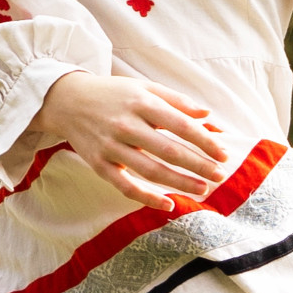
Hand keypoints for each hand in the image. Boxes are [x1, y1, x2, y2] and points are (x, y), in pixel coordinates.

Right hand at [29, 71, 226, 210]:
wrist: (67, 101)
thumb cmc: (113, 94)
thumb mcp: (144, 88)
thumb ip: (177, 101)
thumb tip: (208, 116)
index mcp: (141, 103)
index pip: (181, 125)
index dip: (205, 141)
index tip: (224, 154)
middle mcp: (126, 125)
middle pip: (169, 150)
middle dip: (198, 165)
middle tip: (220, 175)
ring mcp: (111, 147)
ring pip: (151, 171)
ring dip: (180, 182)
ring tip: (203, 189)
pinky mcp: (99, 165)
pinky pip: (126, 187)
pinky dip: (147, 198)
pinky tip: (169, 204)